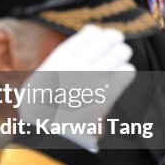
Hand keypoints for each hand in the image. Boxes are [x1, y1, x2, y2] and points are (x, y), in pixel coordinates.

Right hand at [21, 25, 135, 150]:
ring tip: (121, 55)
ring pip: (119, 53)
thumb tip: (65, 62)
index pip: (88, 35)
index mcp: (61, 58)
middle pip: (106, 40)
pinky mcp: (109, 92)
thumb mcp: (37, 81)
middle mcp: (79, 63)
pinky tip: (124, 73)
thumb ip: (53, 68)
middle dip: (112, 39)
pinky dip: (126, 71)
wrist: (49, 131)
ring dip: (121, 53)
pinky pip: (127, 72)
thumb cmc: (39, 110)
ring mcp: (95, 77)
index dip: (95, 33)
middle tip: (116, 40)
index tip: (97, 34)